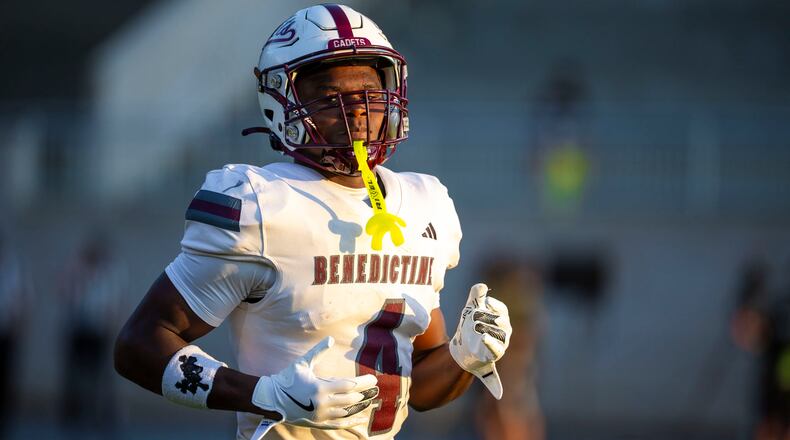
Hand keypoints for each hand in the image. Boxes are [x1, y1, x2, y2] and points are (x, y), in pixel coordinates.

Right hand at [251, 336, 378, 428]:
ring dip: (359, 406)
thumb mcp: (302, 363)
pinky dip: (349, 422)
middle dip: (364, 394)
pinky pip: (337, 424)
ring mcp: (320, 415)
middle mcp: (322, 403)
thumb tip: (330, 338)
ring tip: (370, 401)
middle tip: (375, 389)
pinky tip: (359, 420)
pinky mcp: (317, 423)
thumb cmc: (287, 378)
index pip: (348, 385)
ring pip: (346, 412)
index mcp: (319, 387)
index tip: (373, 380)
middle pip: (350, 399)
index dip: (363, 383)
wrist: (271, 399)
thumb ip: (318, 351)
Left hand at [449, 283, 511, 398]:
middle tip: (473, 321)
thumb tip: (481, 286)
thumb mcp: (471, 309)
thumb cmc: (469, 326)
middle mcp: (505, 335)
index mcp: (502, 321)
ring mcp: (499, 349)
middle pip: (499, 324)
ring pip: (495, 341)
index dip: (489, 306)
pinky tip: (498, 392)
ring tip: (474, 335)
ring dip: (482, 336)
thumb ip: (476, 297)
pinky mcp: (491, 362)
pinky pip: (495, 366)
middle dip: (483, 320)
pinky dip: (495, 379)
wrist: (462, 348)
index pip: (501, 310)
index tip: (481, 305)